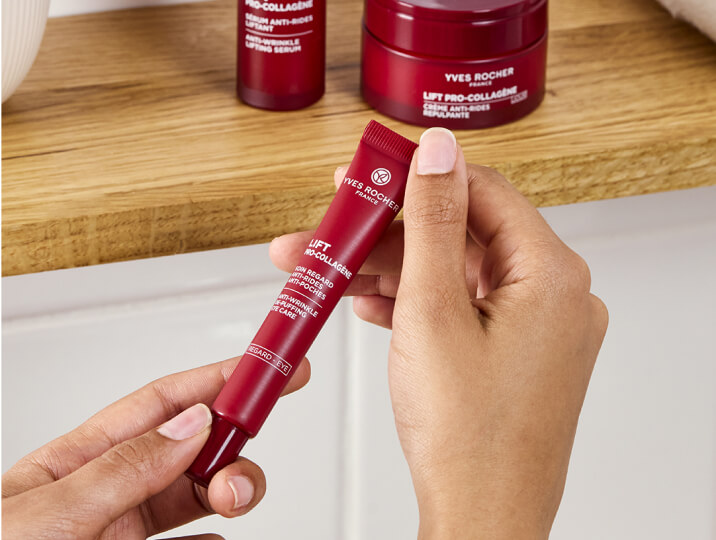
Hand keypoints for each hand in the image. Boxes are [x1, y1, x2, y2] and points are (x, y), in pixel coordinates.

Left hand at [2, 356, 309, 538]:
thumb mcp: (47, 514)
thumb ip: (124, 468)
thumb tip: (190, 425)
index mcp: (79, 460)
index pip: (163, 403)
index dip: (220, 378)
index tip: (267, 369)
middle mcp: (104, 491)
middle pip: (188, 449)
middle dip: (231, 444)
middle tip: (246, 461)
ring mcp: (117, 532)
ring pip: (192, 495)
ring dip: (227, 489)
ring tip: (235, 500)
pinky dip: (210, 538)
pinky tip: (217, 537)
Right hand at [270, 128, 607, 537]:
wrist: (479, 521)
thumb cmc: (467, 438)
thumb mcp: (432, 311)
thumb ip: (432, 222)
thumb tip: (437, 150)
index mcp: (553, 276)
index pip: (482, 191)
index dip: (418, 176)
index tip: (370, 171)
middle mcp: (556, 297)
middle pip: (462, 234)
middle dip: (389, 235)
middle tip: (336, 229)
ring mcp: (537, 328)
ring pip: (456, 273)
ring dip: (395, 272)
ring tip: (335, 275)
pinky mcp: (516, 353)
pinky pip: (463, 308)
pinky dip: (417, 303)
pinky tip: (373, 306)